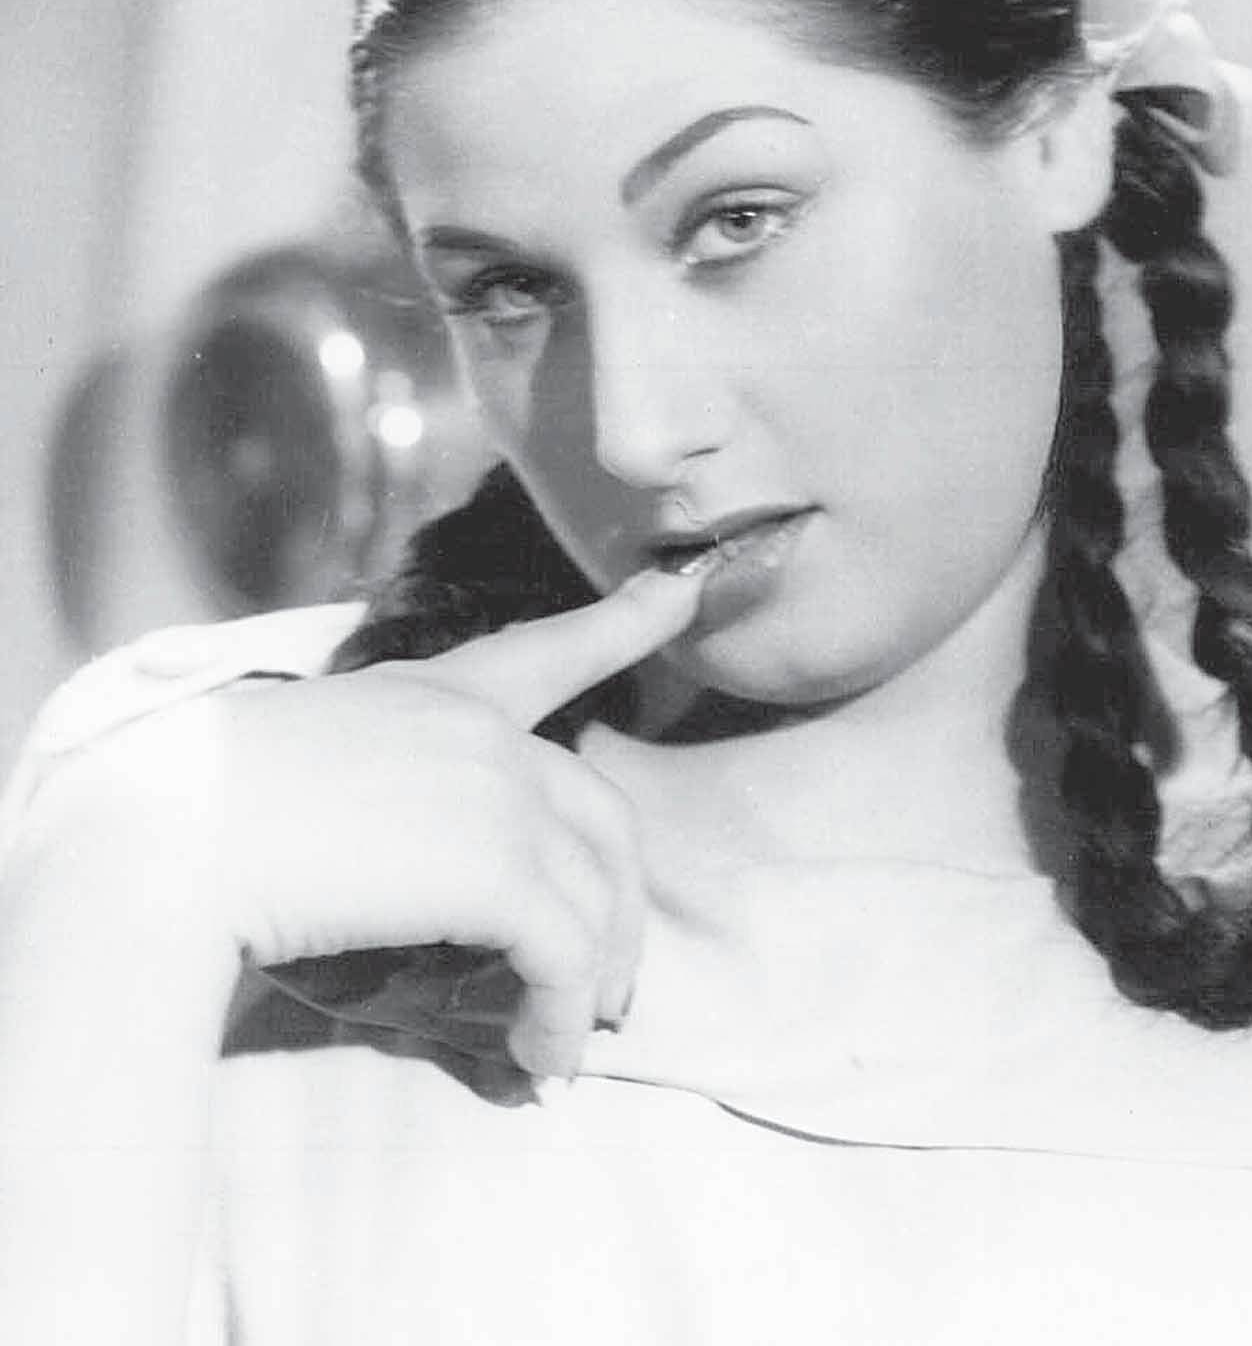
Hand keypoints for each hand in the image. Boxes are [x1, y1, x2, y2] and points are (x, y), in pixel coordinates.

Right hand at [212, 565, 705, 1077]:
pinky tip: (541, 1059)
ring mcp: (499, 792)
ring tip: (571, 1040)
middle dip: (621, 904)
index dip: (623, 622)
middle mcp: (485, 731)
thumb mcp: (314, 765)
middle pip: (602, 816)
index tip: (681, 590)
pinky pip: (564, 956)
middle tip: (612, 980)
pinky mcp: (498, 869)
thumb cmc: (207, 803)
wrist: (171, 826)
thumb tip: (430, 876)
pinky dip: (560, 1016)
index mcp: (437, 692)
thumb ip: (396, 794)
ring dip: (591, 980)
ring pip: (595, 896)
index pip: (549, 650)